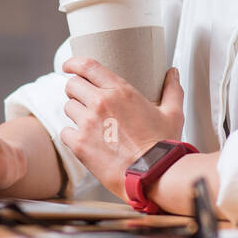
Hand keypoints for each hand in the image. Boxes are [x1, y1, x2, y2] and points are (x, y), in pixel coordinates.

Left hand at [58, 58, 183, 203]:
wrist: (153, 174)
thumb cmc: (163, 146)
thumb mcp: (173, 113)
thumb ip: (172, 90)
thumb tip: (172, 74)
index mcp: (120, 91)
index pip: (88, 66)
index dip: (74, 63)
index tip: (69, 66)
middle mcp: (100, 103)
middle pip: (72, 85)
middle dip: (75, 89)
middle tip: (82, 97)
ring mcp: (87, 123)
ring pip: (67, 107)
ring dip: (75, 112)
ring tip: (88, 122)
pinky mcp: (79, 144)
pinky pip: (64, 132)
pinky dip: (71, 135)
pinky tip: (84, 140)